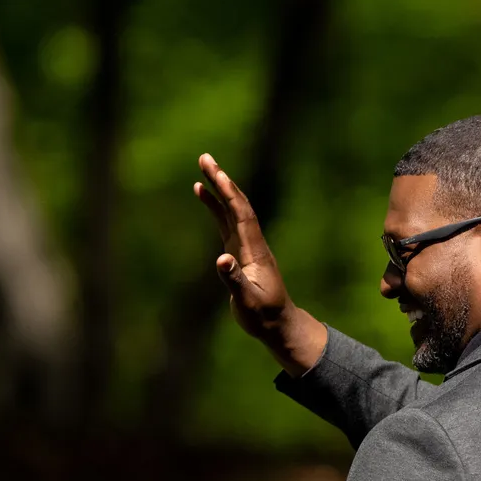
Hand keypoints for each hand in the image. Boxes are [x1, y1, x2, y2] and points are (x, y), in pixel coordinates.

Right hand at [194, 154, 325, 375]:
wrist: (277, 323)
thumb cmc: (262, 315)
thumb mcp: (247, 301)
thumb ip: (233, 280)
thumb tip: (221, 259)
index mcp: (254, 250)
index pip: (241, 214)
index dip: (228, 192)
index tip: (214, 172)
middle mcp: (252, 242)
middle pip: (237, 204)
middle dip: (222, 180)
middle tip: (205, 157)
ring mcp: (245, 245)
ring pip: (231, 210)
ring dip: (218, 188)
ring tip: (203, 167)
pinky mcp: (239, 251)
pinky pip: (226, 222)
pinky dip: (215, 207)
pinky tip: (202, 194)